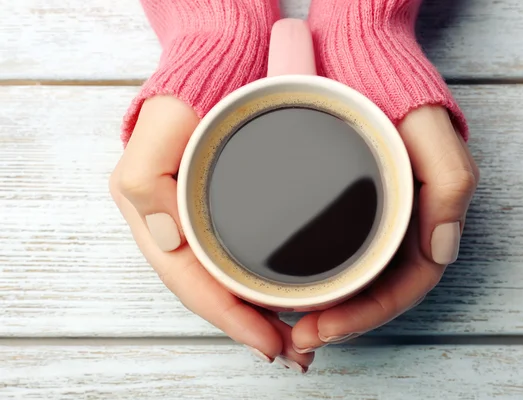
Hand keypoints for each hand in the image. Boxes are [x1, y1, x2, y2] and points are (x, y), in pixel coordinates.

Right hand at [110, 96, 313, 371]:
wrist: (219, 66)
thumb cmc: (185, 100)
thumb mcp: (153, 136)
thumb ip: (145, 183)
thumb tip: (166, 240)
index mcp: (156, 221)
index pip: (194, 285)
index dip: (231, 320)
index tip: (270, 345)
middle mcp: (178, 230)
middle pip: (213, 294)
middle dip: (250, 329)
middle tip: (294, 353)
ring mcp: (201, 225)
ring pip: (228, 284)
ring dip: (258, 316)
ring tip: (295, 340)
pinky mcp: (224, 215)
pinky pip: (239, 263)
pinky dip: (260, 288)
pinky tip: (282, 301)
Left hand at [291, 106, 478, 351]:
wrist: (357, 55)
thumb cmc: (396, 91)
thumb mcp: (431, 128)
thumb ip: (450, 180)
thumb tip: (444, 247)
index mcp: (428, 216)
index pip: (404, 285)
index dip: (368, 314)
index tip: (325, 327)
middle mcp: (403, 224)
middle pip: (379, 291)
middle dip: (344, 321)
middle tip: (300, 336)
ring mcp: (377, 218)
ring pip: (360, 280)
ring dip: (332, 308)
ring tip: (292, 324)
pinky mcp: (350, 207)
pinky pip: (342, 255)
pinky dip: (323, 278)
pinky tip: (296, 287)